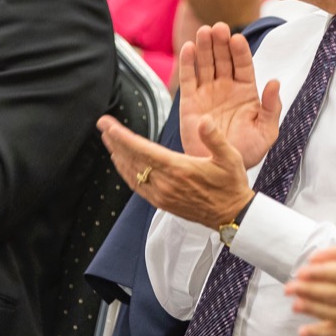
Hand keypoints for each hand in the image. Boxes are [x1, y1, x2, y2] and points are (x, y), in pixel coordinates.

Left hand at [96, 113, 253, 228]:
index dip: (122, 137)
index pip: (142, 150)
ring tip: (108, 140)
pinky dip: (125, 172)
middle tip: (103, 126)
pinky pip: (137, 186)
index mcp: (179, 169)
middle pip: (132, 159)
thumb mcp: (230, 158)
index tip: (108, 125)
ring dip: (118, 155)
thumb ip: (214, 138)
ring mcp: (162, 194)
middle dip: (115, 141)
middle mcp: (166, 183)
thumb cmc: (231, 185)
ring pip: (131, 173)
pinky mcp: (161, 202)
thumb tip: (204, 120)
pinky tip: (121, 163)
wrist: (232, 215)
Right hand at [177, 23, 281, 167]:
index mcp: (246, 91)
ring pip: (205, 64)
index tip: (237, 39)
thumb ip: (272, 107)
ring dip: (204, 47)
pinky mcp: (189, 101)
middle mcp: (226, 88)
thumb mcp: (267, 132)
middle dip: (220, 43)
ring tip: (204, 31)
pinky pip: (188, 79)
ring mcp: (207, 92)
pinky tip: (188, 47)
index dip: (240, 51)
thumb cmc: (246, 151)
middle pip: (223, 59)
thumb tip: (275, 82)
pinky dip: (187, 63)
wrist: (221, 169)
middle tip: (219, 28)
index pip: (243, 65)